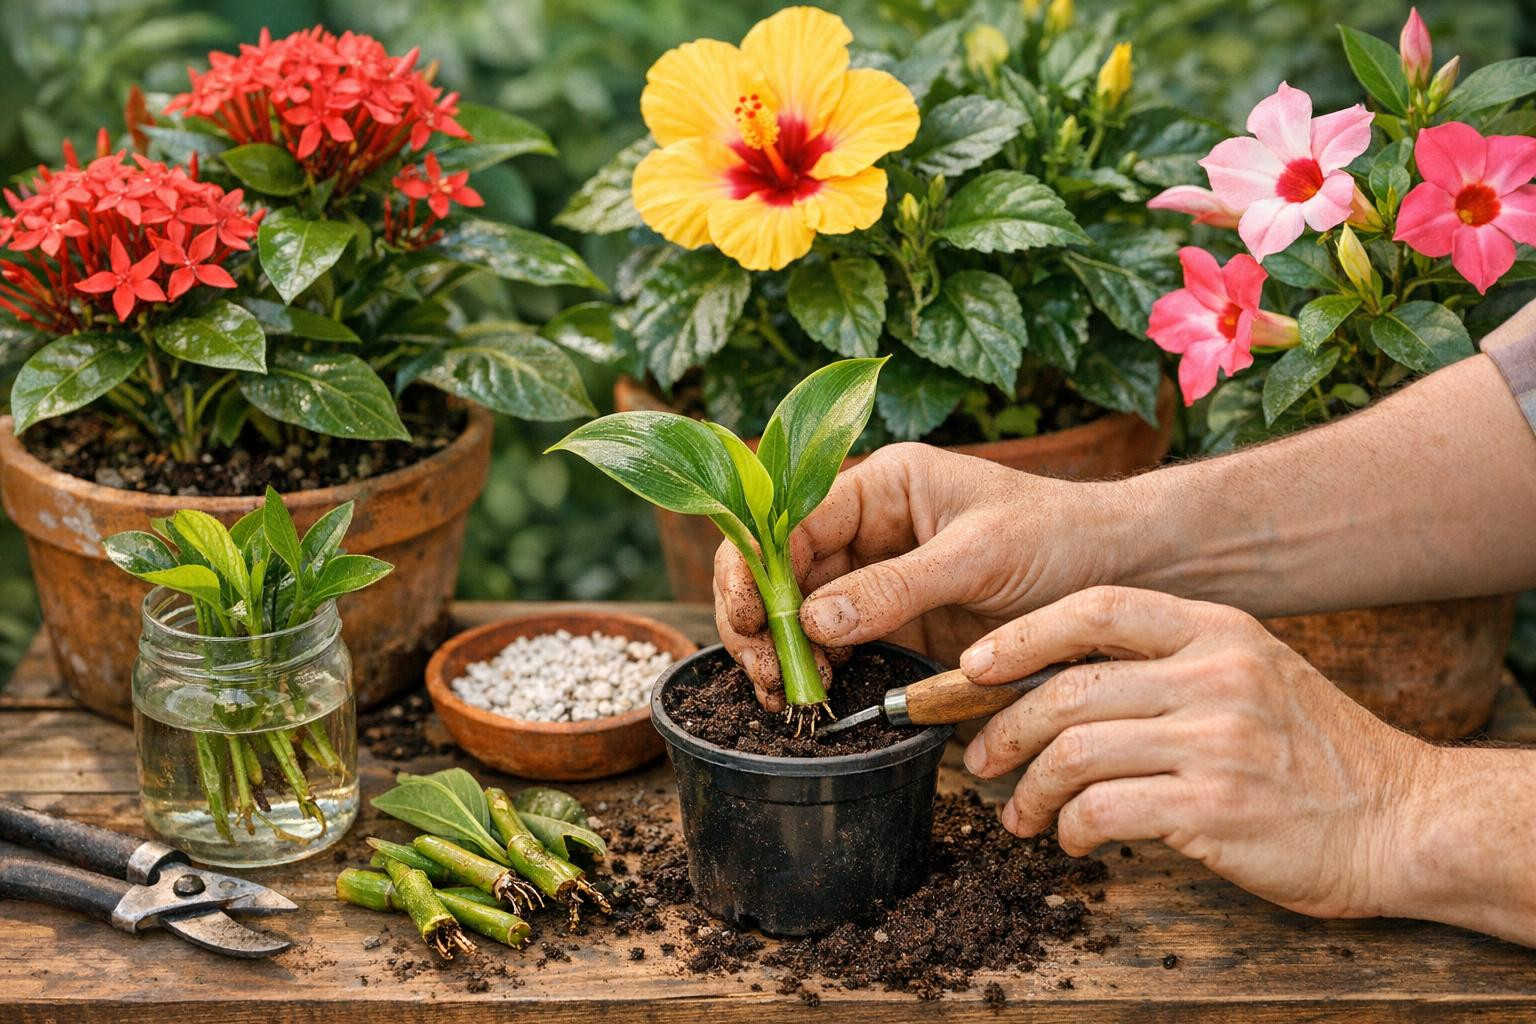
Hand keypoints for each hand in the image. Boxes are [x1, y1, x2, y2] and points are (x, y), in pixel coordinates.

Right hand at [714, 443, 1104, 709]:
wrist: (1118, 570)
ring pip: (800, 612)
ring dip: (785, 654)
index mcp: (882, 484)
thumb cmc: (1058, 536)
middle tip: (767, 676)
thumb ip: (895, 587)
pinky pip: (839, 645)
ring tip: (788, 699)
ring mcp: (878, 577)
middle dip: (760, 620)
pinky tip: (818, 700)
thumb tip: (812, 620)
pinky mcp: (896, 622)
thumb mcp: (978, 556)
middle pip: (781, 568)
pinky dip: (820, 673)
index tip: (753, 623)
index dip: (758, 568)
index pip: (792, 519)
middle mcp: (868, 527)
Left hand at [961, 585, 1432, 919]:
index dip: (1022, 635)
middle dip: (1005, 729)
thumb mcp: (1253, 673)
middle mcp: (1216, 673)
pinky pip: (1104, 810)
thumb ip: (1170, 665)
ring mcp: (1217, 739)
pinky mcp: (1216, 805)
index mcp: (1218, 629)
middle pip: (1068, 689)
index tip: (974, 667)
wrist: (1402, 819)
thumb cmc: (1313, 753)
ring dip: (1031, 789)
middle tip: (983, 761)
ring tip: (1023, 814)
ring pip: (1074, 752)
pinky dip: (1071, 828)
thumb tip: (1055, 681)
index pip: (1097, 607)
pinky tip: (1073, 840)